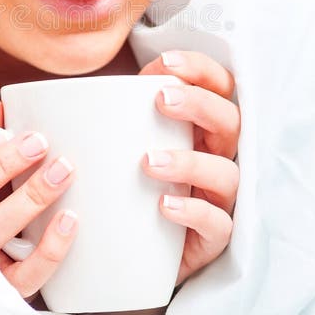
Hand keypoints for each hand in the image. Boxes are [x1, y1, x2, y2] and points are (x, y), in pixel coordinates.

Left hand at [138, 50, 239, 286]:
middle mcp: (218, 158)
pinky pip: (219, 226)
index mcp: (202, 128)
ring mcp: (219, 199)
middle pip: (230, 122)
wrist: (128, 252)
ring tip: (149, 162)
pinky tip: (163, 205)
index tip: (167, 63)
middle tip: (161, 100)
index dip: (201, 70)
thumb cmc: (130, 187)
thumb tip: (83, 87)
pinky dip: (193, 212)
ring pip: (228, 174)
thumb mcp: (124, 145)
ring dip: (190, 162)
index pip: (220, 87)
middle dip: (199, 104)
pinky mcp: (213, 239)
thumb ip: (117, 116)